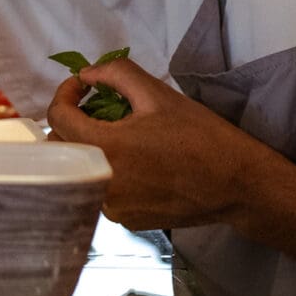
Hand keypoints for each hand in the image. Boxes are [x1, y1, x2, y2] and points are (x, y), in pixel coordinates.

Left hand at [46, 57, 266, 231]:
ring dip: (88, 148)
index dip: (64, 94)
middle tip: (96, 107)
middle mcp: (102, 185)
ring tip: (115, 132)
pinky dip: (105, 171)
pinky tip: (132, 160)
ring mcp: (112, 209)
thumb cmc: (200, 136)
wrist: (238, 184)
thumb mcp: (157, 93)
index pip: (57, 118)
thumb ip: (115, 74)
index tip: (82, 86)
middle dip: (71, 123)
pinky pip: (100, 191)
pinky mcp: (127, 222)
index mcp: (107, 149)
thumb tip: (86, 74)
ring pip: (79, 172)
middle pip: (61, 149)